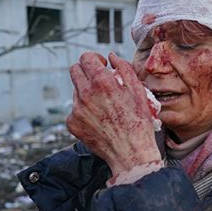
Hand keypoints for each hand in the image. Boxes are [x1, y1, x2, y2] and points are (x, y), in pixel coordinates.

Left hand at [67, 52, 160, 176]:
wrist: (131, 153)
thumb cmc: (138, 123)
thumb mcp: (138, 91)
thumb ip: (124, 68)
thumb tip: (112, 56)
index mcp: (102, 83)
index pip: (86, 58)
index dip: (94, 59)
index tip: (102, 66)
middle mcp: (86, 94)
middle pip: (75, 70)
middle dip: (86, 71)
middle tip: (99, 81)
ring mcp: (77, 110)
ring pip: (75, 90)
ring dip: (86, 92)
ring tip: (103, 105)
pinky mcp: (72, 123)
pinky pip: (74, 110)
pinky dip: (84, 111)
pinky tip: (98, 119)